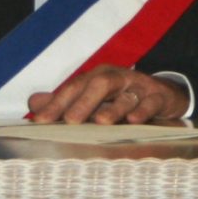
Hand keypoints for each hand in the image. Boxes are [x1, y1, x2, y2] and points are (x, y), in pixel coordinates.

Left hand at [25, 65, 191, 124]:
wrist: (164, 94)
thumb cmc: (122, 97)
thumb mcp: (93, 97)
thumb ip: (64, 101)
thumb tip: (33, 103)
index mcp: (98, 77)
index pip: (74, 87)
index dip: (57, 103)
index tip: (40, 121)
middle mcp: (117, 78)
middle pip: (99, 84)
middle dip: (83, 102)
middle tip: (70, 121)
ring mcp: (139, 87)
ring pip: (126, 94)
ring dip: (113, 107)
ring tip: (101, 121)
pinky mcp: (158, 97)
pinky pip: (151, 102)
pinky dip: (143, 110)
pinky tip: (134, 120)